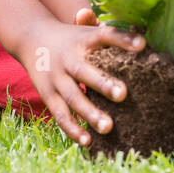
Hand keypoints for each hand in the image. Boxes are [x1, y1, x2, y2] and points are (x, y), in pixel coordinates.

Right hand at [18, 15, 144, 146]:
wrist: (31, 38)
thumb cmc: (72, 39)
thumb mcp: (87, 31)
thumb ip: (110, 34)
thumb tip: (142, 41)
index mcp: (82, 40)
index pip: (104, 35)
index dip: (122, 39)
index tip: (142, 45)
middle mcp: (68, 58)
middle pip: (83, 70)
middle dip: (102, 83)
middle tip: (123, 94)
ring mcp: (56, 77)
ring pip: (72, 96)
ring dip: (89, 112)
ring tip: (108, 127)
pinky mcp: (48, 95)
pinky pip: (60, 114)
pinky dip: (72, 129)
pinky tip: (88, 141)